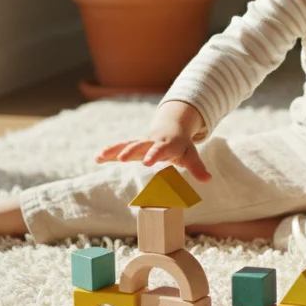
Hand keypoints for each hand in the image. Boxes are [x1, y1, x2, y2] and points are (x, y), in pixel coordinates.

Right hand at [95, 101, 212, 181]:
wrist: (172, 126)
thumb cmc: (182, 145)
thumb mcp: (191, 155)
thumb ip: (197, 168)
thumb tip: (208, 179)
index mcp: (166, 144)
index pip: (160, 149)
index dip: (154, 154)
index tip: (147, 163)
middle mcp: (151, 141)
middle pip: (140, 145)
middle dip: (130, 151)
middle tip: (121, 159)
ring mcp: (141, 142)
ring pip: (126, 144)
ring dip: (114, 150)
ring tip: (100, 157)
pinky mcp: (134, 145)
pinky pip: (120, 147)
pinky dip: (109, 152)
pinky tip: (97, 158)